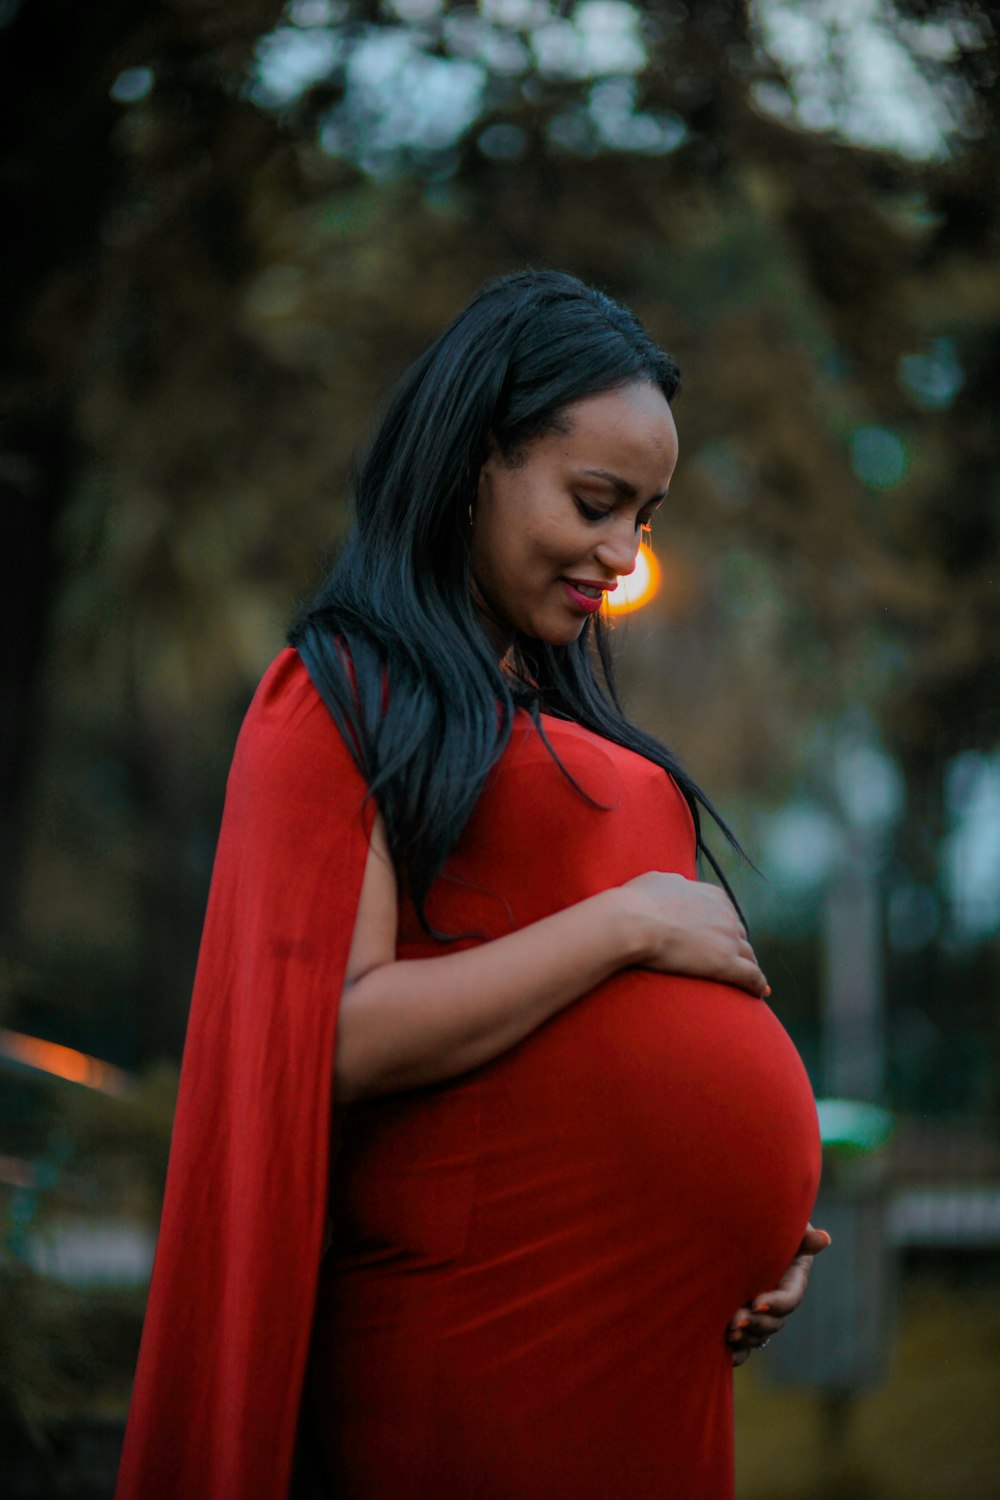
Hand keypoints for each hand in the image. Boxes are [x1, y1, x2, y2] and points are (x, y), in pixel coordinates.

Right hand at [620, 872, 768, 997]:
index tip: (720, 938)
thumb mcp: (659, 880)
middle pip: (739, 934)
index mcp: (713, 896)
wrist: (633, 921)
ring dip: (749, 966)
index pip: (727, 914)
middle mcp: (726, 915)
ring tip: (748, 980)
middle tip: (729, 960)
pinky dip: (757, 984)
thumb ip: (676, 884)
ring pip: (749, 956)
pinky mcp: (726, 964)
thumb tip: (680, 885)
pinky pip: (751, 976)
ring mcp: (728, 940)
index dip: (724, 928)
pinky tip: (759, 993)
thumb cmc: (638, 901)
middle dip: (736, 946)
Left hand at [726, 1225, 831, 1365]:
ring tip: (728, 1332)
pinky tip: (726, 1356)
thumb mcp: (789, 1228)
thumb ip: (803, 1237)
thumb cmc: (772, 1225)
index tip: (757, 1301)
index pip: (788, 1298)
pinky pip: (746, 1344)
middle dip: (756, 1323)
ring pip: (760, 1335)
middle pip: (774, 1322)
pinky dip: (738, 1353)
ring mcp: (762, 1312)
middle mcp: (778, 1301)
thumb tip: (824, 1238)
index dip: (775, 1302)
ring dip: (746, 1337)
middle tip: (735, 1320)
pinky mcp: (745, 1318)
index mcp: (792, 1282)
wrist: (746, 1231)